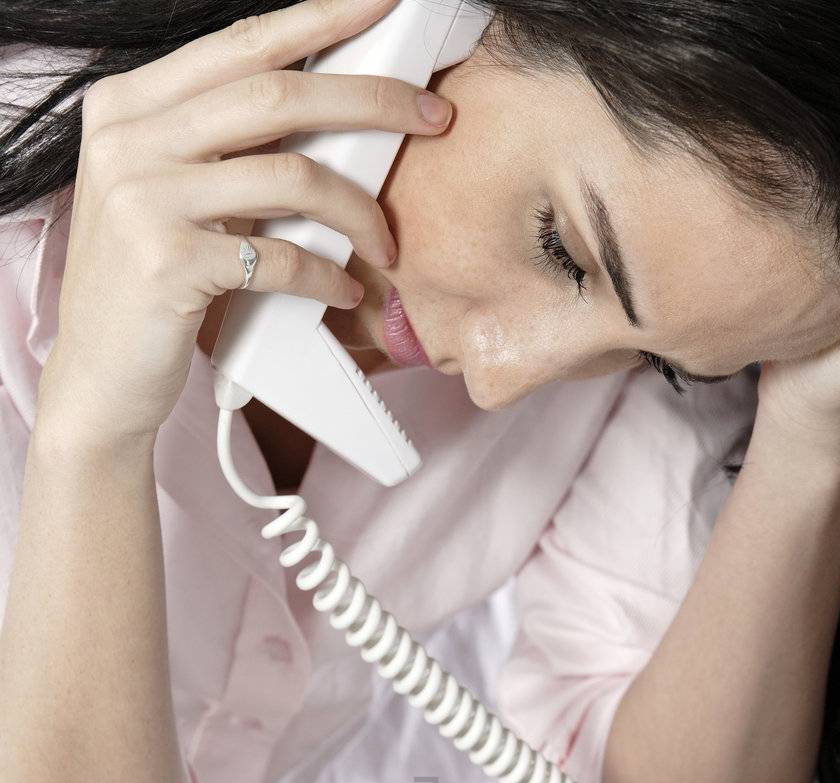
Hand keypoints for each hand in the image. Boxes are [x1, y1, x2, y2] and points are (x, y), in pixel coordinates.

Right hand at [39, 0, 453, 448]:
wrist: (98, 380)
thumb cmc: (148, 290)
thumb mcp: (167, 196)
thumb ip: (216, 145)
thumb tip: (324, 105)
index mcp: (126, 106)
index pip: (240, 45)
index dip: (319, 19)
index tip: (384, 2)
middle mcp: (127, 139)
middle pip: (277, 94)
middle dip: (371, 99)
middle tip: (433, 115)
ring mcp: (142, 199)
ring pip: (291, 175)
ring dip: (358, 211)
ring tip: (384, 245)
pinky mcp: (169, 264)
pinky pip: (280, 257)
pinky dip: (325, 277)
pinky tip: (342, 293)